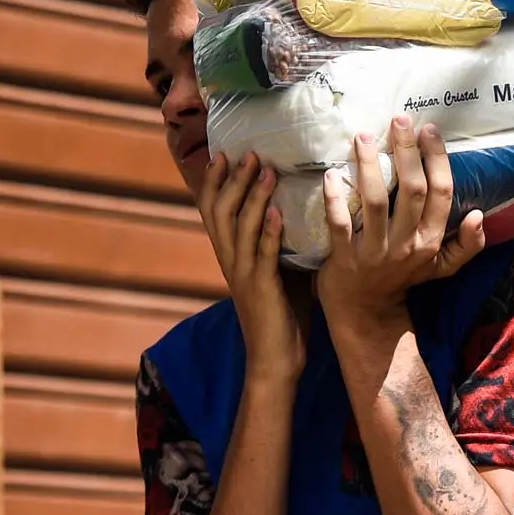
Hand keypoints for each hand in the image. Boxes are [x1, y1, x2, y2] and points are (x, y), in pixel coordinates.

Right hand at [197, 151, 305, 381]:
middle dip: (232, 180)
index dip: (213, 182)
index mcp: (230, 255)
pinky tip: (276, 212)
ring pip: (239, 227)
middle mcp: (230, 261)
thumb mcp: (279, 270)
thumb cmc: (281, 315)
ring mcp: (244, 274)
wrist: (275, 360)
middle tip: (248, 153)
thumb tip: (301, 208)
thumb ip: (281, 241)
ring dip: (252, 197)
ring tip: (265, 171)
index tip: (222, 154)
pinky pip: (262, 255)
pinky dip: (268, 232)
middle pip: (220, 211)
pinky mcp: (261, 289)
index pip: (212, 211)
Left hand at [317, 117, 486, 324]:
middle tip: (399, 120)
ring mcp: (374, 251)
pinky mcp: (344, 257)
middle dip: (407, 152)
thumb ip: (467, 245)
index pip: (441, 193)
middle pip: (411, 191)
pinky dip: (335, 198)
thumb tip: (478, 215)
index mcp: (431, 241)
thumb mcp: (442, 266)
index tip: (428, 129)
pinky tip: (332, 174)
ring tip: (362, 136)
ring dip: (369, 166)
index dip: (437, 159)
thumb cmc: (403, 278)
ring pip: (375, 202)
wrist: (365, 312)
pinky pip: (340, 223)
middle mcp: (406, 245)